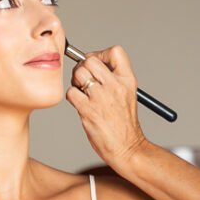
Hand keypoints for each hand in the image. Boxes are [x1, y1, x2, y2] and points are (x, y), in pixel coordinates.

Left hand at [64, 46, 146, 170]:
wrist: (128, 148)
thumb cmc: (123, 123)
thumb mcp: (127, 94)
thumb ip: (112, 78)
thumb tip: (87, 63)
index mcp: (128, 80)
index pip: (116, 51)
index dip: (101, 54)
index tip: (97, 64)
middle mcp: (116, 85)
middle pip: (90, 60)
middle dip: (82, 67)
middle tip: (83, 79)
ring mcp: (102, 97)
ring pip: (78, 74)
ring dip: (75, 82)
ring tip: (82, 93)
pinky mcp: (89, 110)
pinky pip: (71, 93)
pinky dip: (72, 98)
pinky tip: (80, 105)